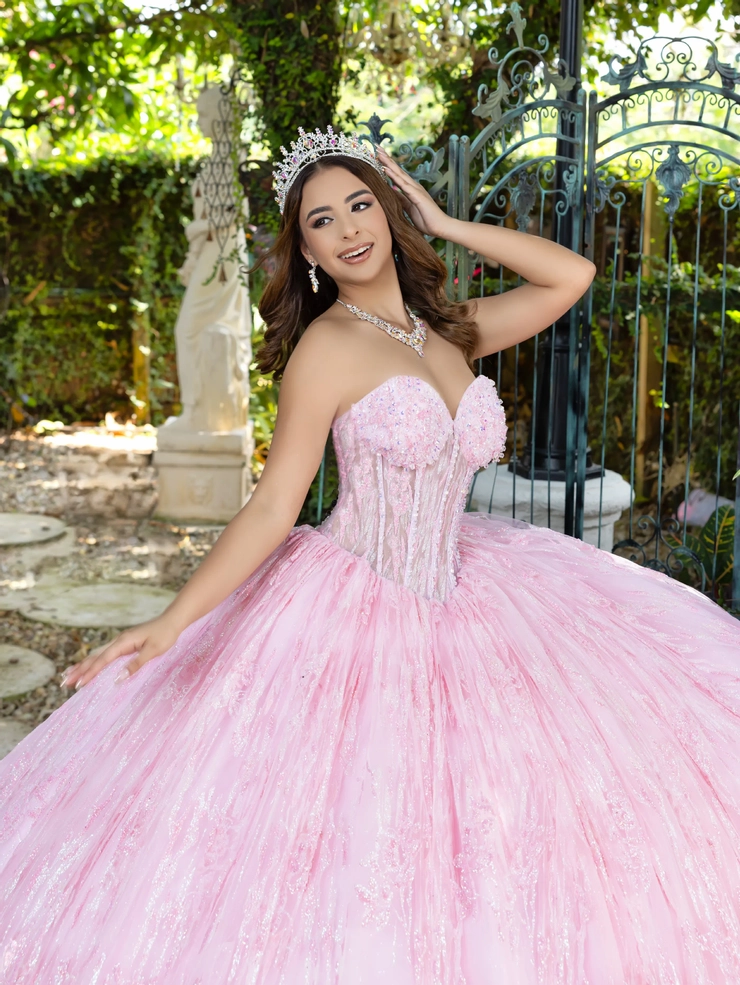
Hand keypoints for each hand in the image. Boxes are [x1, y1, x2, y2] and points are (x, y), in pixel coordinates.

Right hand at [59, 616, 182, 690]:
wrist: (172, 620)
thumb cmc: (165, 635)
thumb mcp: (153, 651)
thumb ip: (135, 664)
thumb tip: (117, 678)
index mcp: (123, 642)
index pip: (102, 660)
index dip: (89, 673)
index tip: (78, 685)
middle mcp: (118, 641)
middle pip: (94, 657)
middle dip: (78, 670)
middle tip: (63, 683)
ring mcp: (120, 642)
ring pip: (97, 655)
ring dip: (83, 665)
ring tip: (68, 675)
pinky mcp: (124, 644)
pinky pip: (105, 654)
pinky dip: (94, 661)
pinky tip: (90, 666)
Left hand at [376, 145, 452, 239]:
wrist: (440, 227)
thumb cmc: (426, 220)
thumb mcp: (409, 209)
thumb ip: (401, 199)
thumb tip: (392, 191)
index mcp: (411, 189)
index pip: (397, 174)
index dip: (387, 165)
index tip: (378, 156)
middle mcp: (413, 186)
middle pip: (397, 170)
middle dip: (387, 158)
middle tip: (376, 147)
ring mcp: (415, 189)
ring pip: (399, 173)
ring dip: (388, 163)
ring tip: (379, 153)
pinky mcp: (417, 196)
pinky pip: (403, 184)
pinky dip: (394, 176)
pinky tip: (386, 169)